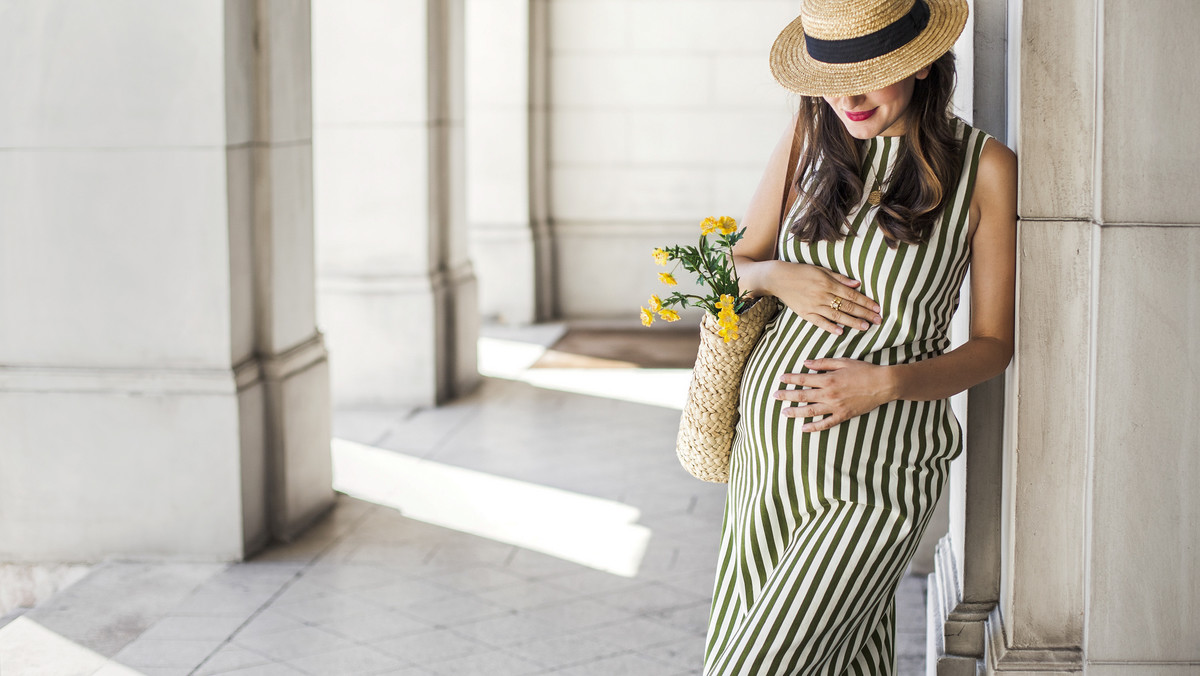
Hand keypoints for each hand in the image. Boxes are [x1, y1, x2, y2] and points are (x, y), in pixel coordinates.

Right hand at [767, 262, 881, 334]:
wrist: (779, 278)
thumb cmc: (801, 272)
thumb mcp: (821, 270)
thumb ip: (840, 278)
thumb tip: (857, 284)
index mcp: (828, 283)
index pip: (852, 295)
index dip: (866, 302)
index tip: (877, 308)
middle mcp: (822, 295)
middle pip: (848, 306)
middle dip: (864, 314)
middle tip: (878, 321)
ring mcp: (814, 305)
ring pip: (837, 315)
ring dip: (852, 322)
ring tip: (865, 327)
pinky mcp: (805, 313)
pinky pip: (819, 322)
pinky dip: (830, 327)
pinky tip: (840, 332)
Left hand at [774, 358, 895, 431]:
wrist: (883, 384)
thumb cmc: (864, 370)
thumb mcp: (843, 362)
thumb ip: (823, 363)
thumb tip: (806, 363)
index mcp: (828, 379)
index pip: (803, 379)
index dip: (790, 379)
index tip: (780, 379)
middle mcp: (829, 394)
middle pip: (802, 396)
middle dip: (787, 396)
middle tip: (774, 396)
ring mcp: (835, 406)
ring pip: (810, 411)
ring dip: (795, 412)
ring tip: (784, 413)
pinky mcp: (843, 416)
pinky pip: (826, 423)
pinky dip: (814, 427)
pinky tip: (804, 428)